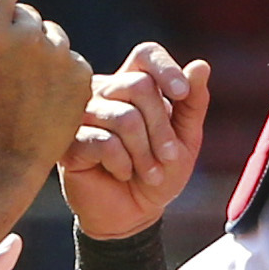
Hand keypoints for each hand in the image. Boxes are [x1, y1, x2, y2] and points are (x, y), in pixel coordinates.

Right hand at [0, 0, 94, 183]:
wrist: (7, 159)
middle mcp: (27, 36)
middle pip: (27, 12)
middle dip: (17, 32)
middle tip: (7, 68)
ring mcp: (58, 54)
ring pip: (51, 35)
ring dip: (40, 52)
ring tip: (26, 88)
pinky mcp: (81, 72)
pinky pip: (70, 58)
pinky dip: (60, 73)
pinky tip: (45, 98)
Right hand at [64, 41, 211, 242]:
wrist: (133, 214)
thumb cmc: (158, 173)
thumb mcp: (185, 139)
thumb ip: (193, 103)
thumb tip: (201, 65)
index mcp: (132, 84)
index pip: (145, 55)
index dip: (165, 68)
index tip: (181, 94)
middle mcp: (103, 93)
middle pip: (138, 87)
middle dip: (161, 128)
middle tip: (167, 157)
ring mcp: (81, 116)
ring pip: (123, 117)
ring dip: (145, 152)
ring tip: (149, 173)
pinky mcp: (67, 143)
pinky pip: (104, 142)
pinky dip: (122, 163)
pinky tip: (121, 173)